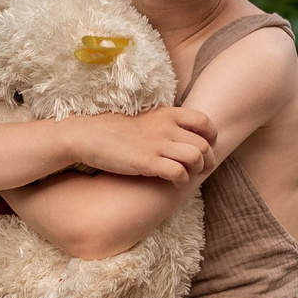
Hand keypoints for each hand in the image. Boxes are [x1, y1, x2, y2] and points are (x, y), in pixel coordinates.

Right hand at [69, 107, 214, 182]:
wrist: (86, 135)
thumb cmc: (113, 129)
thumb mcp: (143, 119)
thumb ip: (163, 123)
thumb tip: (178, 134)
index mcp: (166, 114)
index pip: (203, 120)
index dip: (211, 136)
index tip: (207, 146)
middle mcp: (165, 127)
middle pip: (204, 144)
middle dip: (209, 160)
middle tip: (203, 168)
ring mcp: (157, 145)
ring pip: (196, 158)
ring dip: (198, 170)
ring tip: (189, 175)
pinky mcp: (147, 163)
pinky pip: (179, 173)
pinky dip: (182, 181)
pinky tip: (174, 184)